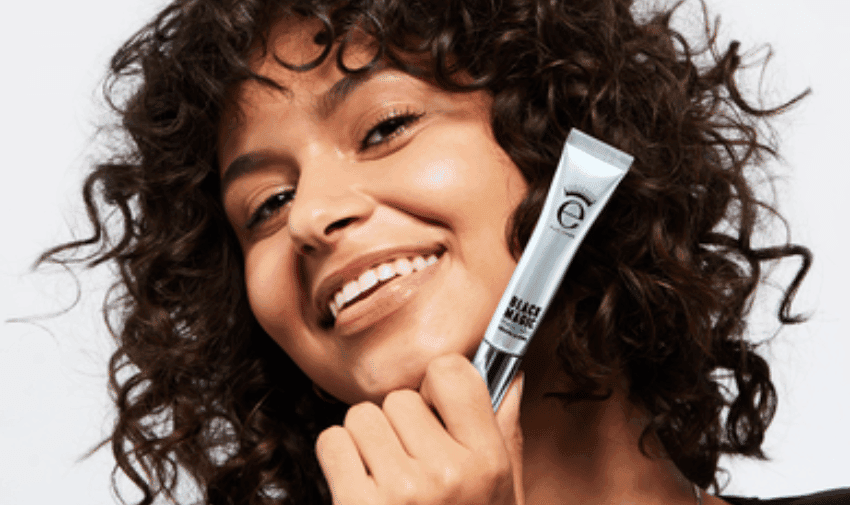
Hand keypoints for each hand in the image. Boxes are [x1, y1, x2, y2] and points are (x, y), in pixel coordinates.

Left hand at [315, 353, 524, 504]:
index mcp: (488, 462)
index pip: (450, 372)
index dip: (436, 388)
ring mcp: (400, 493)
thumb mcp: (504, 490)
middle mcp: (447, 474)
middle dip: (399, 426)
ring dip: (367, 443)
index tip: (435, 409)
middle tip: (412, 465)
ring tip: (386, 480)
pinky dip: (340, 460)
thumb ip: (504, 428)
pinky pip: (332, 442)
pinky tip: (362, 488)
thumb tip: (510, 372)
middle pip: (398, 399)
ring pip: (361, 417)